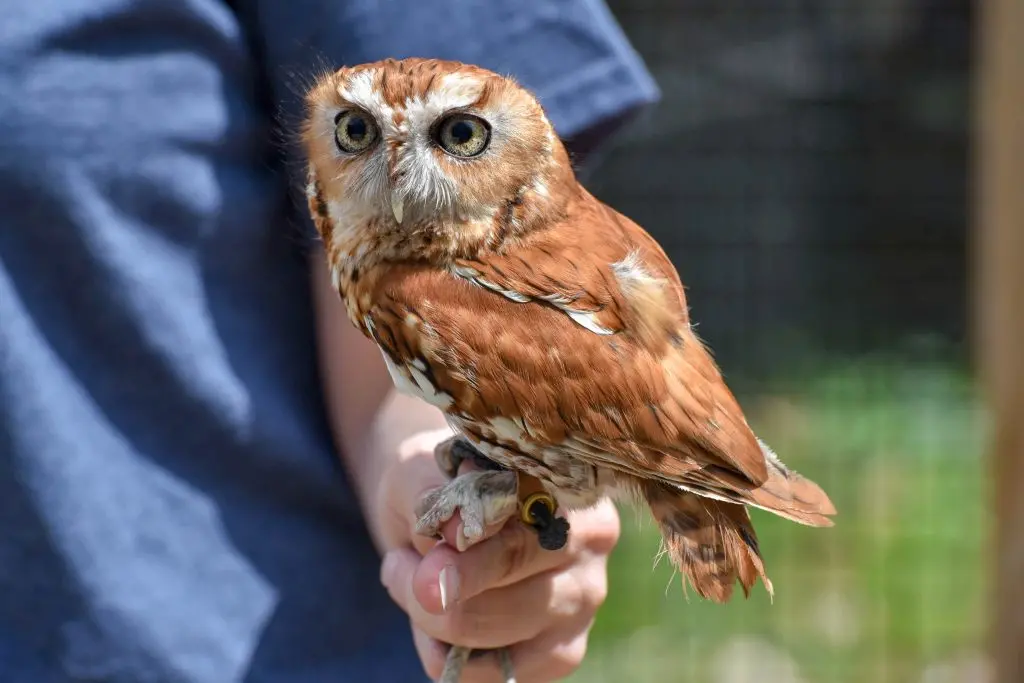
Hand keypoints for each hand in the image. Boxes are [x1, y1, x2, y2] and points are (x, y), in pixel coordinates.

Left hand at [375, 429, 619, 681]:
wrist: (442, 514)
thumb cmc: (437, 483)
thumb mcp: (423, 470)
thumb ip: (436, 493)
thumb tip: (454, 530)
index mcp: (568, 489)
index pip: (526, 532)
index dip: (475, 552)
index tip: (431, 559)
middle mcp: (590, 547)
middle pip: (512, 585)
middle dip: (438, 584)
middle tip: (396, 566)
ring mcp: (581, 605)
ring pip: (492, 632)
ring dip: (431, 616)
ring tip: (410, 580)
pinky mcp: (560, 653)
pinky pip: (486, 672)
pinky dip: (443, 651)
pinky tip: (433, 620)